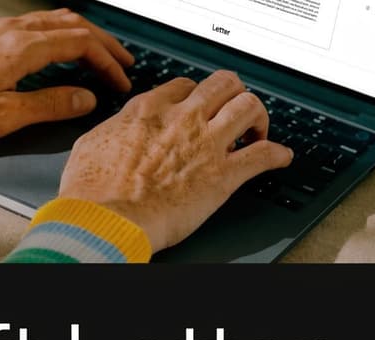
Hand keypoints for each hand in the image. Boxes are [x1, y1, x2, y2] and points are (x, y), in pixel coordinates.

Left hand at [0, 8, 133, 144]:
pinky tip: (58, 47)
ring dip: (82, 34)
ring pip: (54, 19)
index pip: (80, 45)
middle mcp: (12, 32)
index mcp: (22, 48)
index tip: (120, 81)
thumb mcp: (3, 116)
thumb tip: (84, 98)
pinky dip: (60, 32)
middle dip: (103, 42)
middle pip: (73, 24)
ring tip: (99, 51)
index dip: (107, 62)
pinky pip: (36, 24)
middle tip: (123, 60)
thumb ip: (49, 105)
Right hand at [59, 71, 293, 252]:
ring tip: (257, 130)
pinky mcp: (223, 175)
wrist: (107, 219)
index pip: (184, 87)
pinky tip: (281, 157)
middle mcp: (183, 119)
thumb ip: (114, 131)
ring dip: (257, 116)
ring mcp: (206, 144)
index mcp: (149, 110)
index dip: (195, 97)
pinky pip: (264, 155)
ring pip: (248, 107)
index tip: (197, 108)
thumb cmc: (93, 192)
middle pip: (223, 84)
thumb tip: (116, 131)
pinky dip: (278, 154)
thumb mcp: (92, 145)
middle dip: (232, 94)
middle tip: (231, 110)